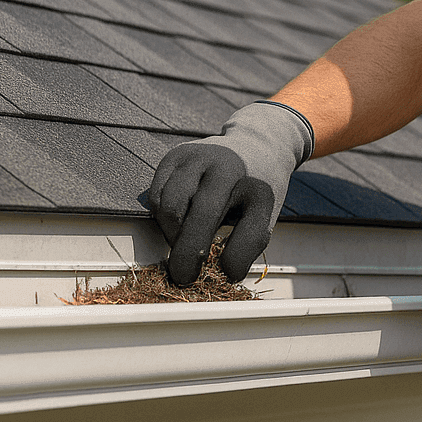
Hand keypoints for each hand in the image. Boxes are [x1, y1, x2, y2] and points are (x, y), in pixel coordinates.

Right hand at [147, 101, 313, 284]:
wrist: (256, 145)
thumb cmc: (258, 187)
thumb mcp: (266, 213)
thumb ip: (248, 242)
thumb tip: (223, 273)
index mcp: (257, 186)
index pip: (246, 231)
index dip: (234, 259)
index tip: (226, 275)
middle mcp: (227, 167)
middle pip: (197, 219)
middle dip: (187, 253)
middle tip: (184, 275)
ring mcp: (197, 157)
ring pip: (168, 208)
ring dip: (172, 233)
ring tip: (185, 240)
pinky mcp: (174, 156)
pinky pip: (156, 195)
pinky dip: (163, 215)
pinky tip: (179, 218)